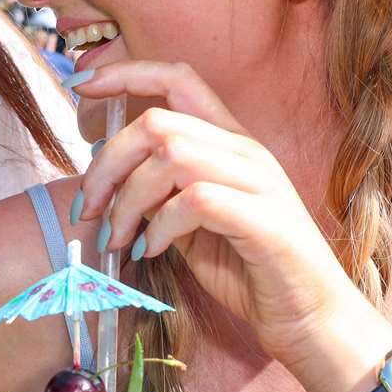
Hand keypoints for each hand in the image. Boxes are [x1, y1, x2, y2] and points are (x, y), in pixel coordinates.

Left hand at [70, 61, 371, 366]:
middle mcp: (246, 150)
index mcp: (230, 141)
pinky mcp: (264, 220)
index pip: (178, 77)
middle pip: (158, 122)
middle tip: (88, 209)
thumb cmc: (248, 269)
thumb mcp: (190, 223)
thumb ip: (157, 192)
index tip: (81, 87)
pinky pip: (195, 200)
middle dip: (107, 163)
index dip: (125, 74)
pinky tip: (152, 252)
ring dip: (128, 199)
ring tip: (118, 239)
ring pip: (171, 156)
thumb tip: (105, 178)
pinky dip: (160, 226)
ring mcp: (259, 182)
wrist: (311, 318)